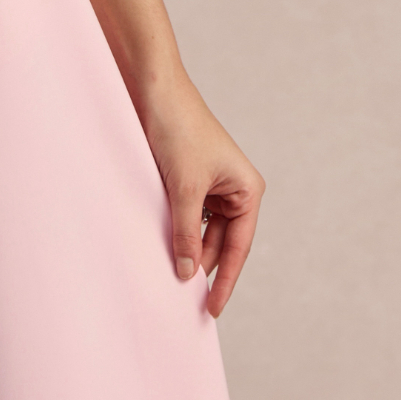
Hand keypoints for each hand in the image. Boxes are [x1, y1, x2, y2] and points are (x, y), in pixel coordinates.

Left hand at [139, 73, 264, 317]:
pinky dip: (176, 230)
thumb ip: (186, 233)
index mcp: (247, 190)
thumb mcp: (184, 188)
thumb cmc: (178, 130)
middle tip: (183, 300)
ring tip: (169, 275)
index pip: (239, 247)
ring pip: (201, 230)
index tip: (212, 309)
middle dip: (204, 266)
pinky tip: (161, 246)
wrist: (153, 90)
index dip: (226, 280)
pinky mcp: (188, 178)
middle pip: (221, 242)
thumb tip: (188, 273)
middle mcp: (234, 189)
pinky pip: (186, 214)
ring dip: (187, 248)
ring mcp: (211, 184)